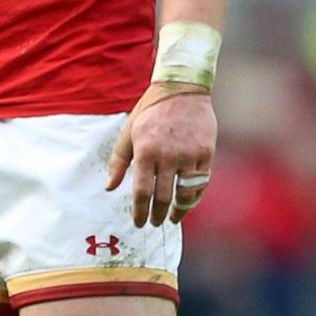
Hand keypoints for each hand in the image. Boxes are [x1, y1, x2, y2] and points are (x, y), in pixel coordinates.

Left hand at [105, 82, 214, 226]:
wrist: (181, 91)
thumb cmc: (150, 112)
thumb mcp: (128, 133)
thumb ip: (118, 162)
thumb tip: (109, 187)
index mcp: (145, 151)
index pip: (141, 190)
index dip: (139, 210)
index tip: (138, 222)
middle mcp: (168, 156)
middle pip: (163, 196)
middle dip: (157, 215)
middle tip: (154, 224)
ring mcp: (190, 155)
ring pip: (185, 193)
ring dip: (179, 210)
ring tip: (172, 218)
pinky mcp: (206, 154)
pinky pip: (202, 182)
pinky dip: (194, 196)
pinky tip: (187, 202)